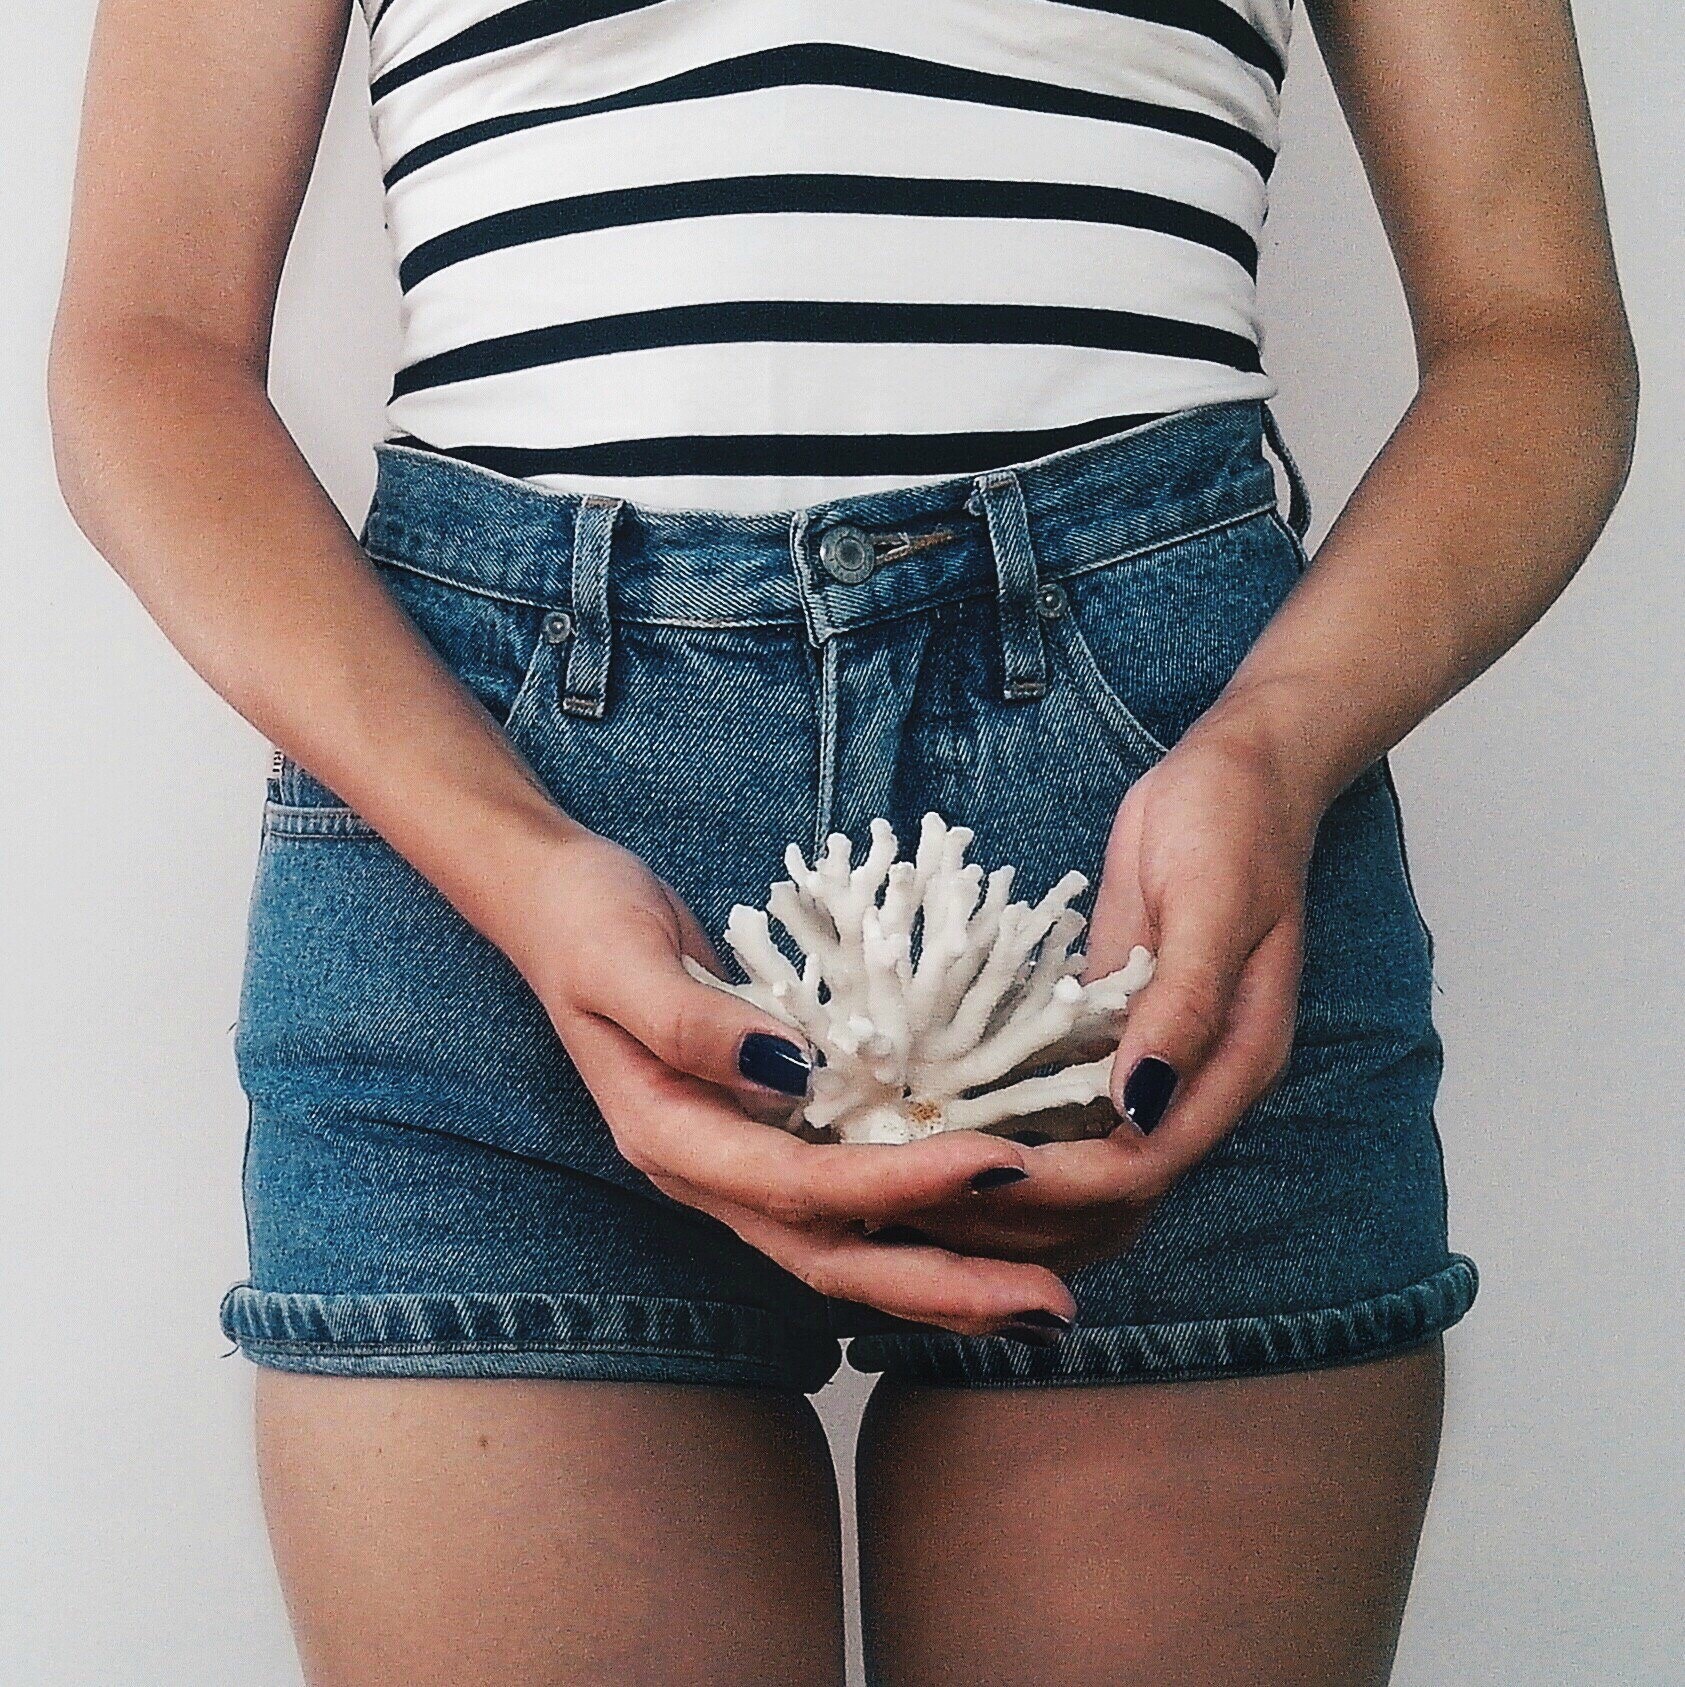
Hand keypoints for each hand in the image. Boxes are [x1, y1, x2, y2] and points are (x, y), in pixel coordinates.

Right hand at [501, 827, 1077, 1334]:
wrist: (552, 907)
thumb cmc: (585, 922)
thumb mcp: (622, 959)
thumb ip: (692, 1022)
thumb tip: (788, 1072)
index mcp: (672, 1139)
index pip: (802, 1188)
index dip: (902, 1187)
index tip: (1001, 1165)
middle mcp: (708, 1173)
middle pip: (834, 1259)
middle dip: (944, 1286)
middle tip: (1051, 1304)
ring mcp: (736, 1165)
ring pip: (845, 1251)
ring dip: (942, 1281)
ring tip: (1039, 1303)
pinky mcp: (763, 1140)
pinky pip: (845, 1209)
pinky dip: (915, 1232)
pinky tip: (984, 1236)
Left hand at [867, 726, 1318, 1273]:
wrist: (1237, 778)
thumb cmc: (1231, 828)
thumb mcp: (1210, 903)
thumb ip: (1183, 1004)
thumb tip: (1142, 1103)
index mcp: (1233, 1065)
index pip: (1143, 1166)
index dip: (1060, 1186)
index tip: (975, 1175)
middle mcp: (1194, 1087)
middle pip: (1112, 1197)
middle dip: (1023, 1212)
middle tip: (922, 1203)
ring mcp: (1151, 1070)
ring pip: (1086, 1176)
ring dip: (1012, 1197)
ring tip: (919, 1197)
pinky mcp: (1110, 1042)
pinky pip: (1064, 1120)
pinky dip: (1015, 1147)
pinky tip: (947, 1148)